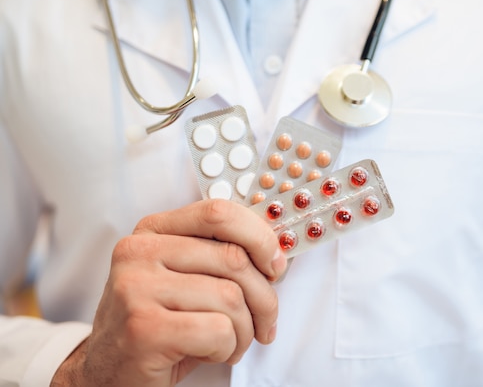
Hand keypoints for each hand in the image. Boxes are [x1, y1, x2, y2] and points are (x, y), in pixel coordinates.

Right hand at [51, 199, 286, 386]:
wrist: (106, 373)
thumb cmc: (158, 324)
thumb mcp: (184, 279)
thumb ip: (219, 257)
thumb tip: (276, 254)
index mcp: (153, 231)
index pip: (218, 212)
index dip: (259, 237)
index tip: (275, 265)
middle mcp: (139, 252)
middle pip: (233, 258)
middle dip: (264, 297)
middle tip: (265, 321)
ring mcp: (136, 288)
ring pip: (230, 298)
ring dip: (244, 330)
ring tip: (230, 342)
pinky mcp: (143, 328)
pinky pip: (218, 331)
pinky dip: (228, 348)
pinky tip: (211, 353)